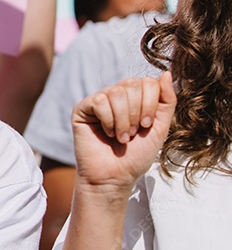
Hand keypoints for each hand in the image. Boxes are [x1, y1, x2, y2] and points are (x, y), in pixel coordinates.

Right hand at [71, 72, 175, 193]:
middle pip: (132, 84)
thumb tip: (166, 73)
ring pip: (116, 92)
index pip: (148, 82)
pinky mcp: (82, 108)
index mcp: (135, 99)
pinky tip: (106, 133)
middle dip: (137, 112)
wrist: (115, 176)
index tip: (147, 126)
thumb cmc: (136, 156)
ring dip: (123, 120)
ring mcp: (98, 100)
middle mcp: (116, 95)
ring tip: (120, 137)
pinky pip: (99, 101)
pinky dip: (108, 121)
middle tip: (133, 133)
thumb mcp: (160, 128)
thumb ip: (166, 101)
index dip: (151, 104)